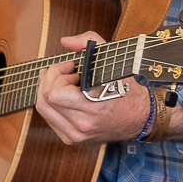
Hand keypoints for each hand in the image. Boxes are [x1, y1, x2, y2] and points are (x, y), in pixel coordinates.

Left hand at [36, 32, 150, 145]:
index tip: (72, 67)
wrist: (138, 117)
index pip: (55, 93)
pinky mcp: (72, 139)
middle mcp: (82, 125)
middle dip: (52, 79)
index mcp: (93, 107)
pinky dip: (52, 104)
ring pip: (44, 109)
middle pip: (45, 99)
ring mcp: (76, 135)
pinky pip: (49, 118)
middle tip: (67, 72)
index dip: (59, 74)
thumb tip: (65, 41)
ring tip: (62, 82)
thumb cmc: (126, 89)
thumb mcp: (112, 60)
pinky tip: (63, 96)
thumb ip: (89, 42)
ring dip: (48, 91)